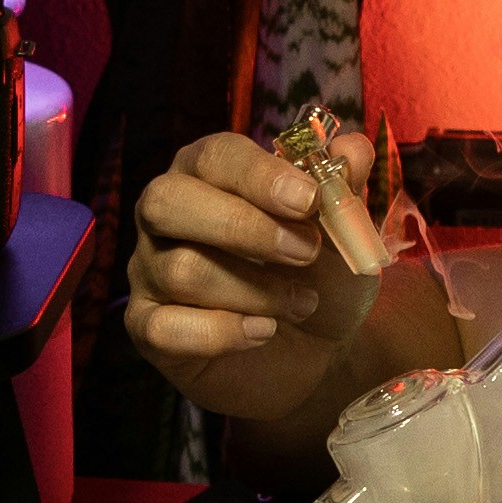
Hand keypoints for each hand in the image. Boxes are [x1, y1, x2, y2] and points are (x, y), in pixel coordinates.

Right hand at [125, 129, 383, 419]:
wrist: (320, 353)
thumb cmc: (322, 276)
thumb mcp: (344, 232)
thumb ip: (345, 187)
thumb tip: (353, 150)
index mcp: (209, 173)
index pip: (214, 156)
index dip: (258, 175)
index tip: (309, 200)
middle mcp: (166, 215)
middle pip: (166, 201)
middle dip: (240, 226)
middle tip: (306, 252)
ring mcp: (149, 271)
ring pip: (179, 270)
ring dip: (253, 289)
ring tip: (303, 303)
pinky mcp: (148, 326)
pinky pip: (163, 328)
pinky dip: (222, 332)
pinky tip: (264, 332)